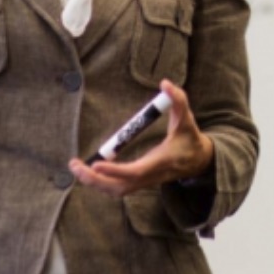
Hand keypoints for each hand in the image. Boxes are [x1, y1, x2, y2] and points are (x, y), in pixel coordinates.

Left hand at [70, 80, 214, 196]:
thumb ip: (178, 100)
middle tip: (75, 165)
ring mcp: (144, 182)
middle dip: (95, 180)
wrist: (198, 161)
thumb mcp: (187, 118)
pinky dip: (101, 182)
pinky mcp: (139, 182)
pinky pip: (117, 187)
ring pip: (116, 190)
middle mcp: (150, 176)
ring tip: (76, 167)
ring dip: (94, 182)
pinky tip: (89, 170)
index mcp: (160, 162)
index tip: (95, 163)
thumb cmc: (190, 138)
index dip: (114, 170)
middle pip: (119, 187)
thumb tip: (165, 83)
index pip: (134, 171)